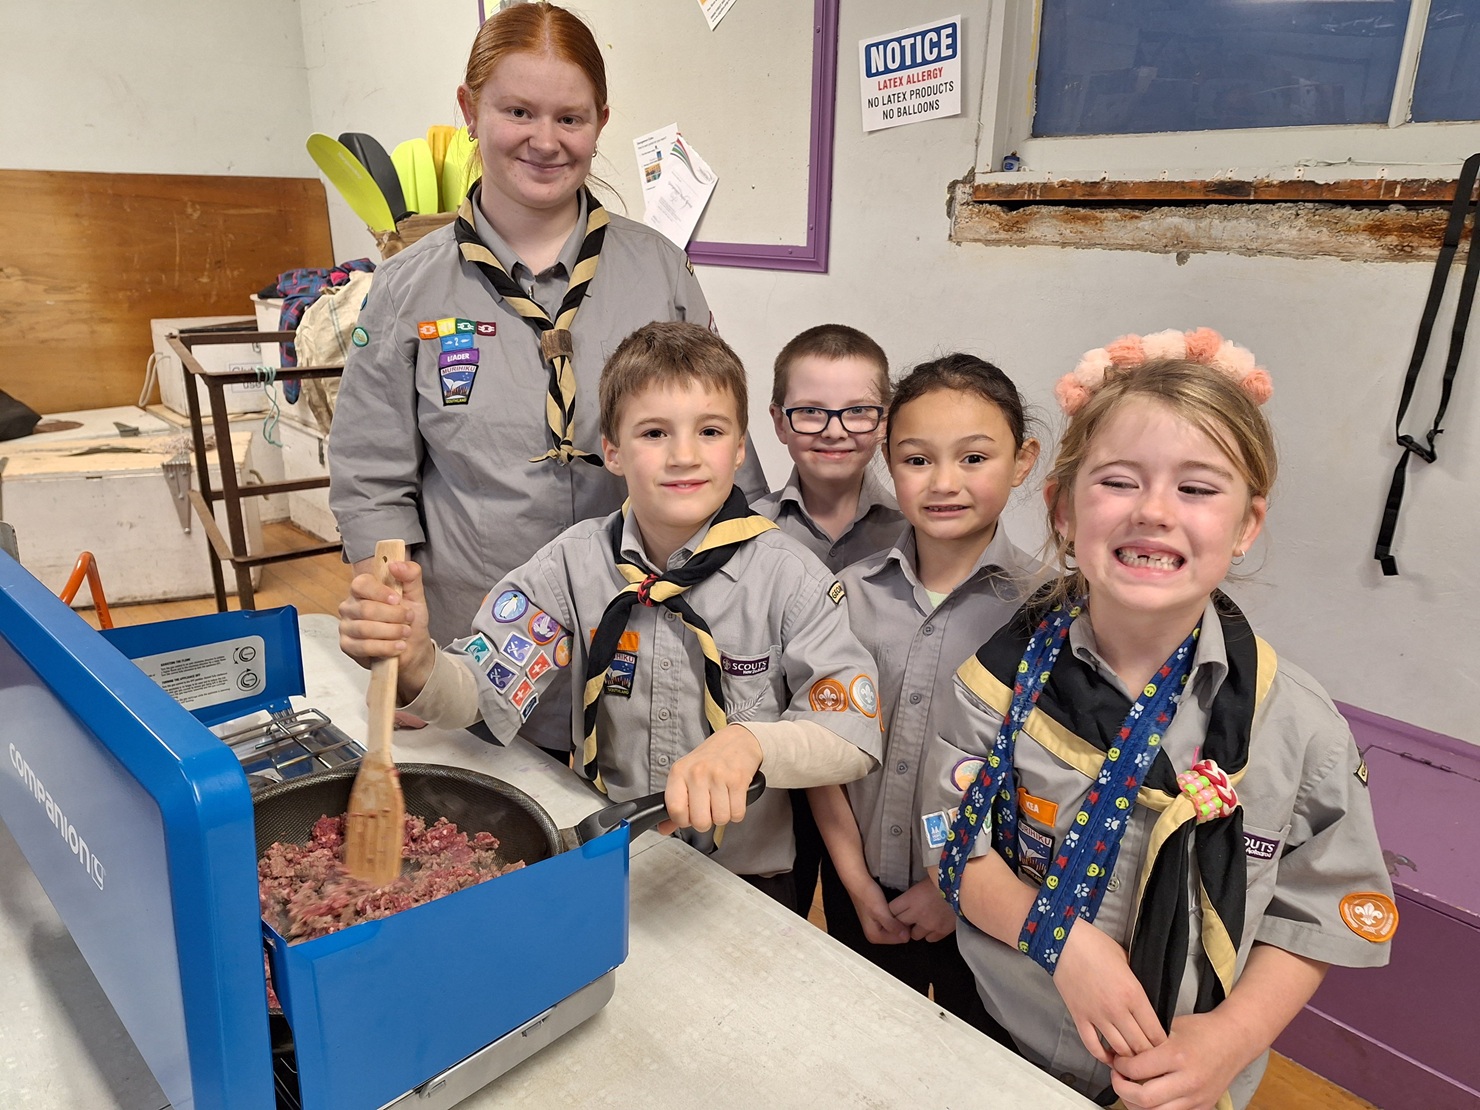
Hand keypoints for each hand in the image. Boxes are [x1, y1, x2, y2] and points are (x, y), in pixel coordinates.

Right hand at [337, 559, 434, 699]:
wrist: (412, 648)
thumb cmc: (409, 620)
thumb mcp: (415, 595)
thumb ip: (410, 575)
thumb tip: (396, 564)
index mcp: (363, 590)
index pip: (361, 584)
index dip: (379, 592)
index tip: (398, 599)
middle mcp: (350, 606)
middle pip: (366, 609)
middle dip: (393, 616)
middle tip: (408, 619)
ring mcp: (346, 626)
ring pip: (365, 629)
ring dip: (391, 632)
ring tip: (405, 633)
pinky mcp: (347, 646)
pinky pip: (363, 647)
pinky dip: (385, 647)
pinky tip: (398, 647)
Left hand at [660, 724, 761, 832]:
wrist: (737, 740)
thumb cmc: (709, 759)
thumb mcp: (685, 775)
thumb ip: (675, 804)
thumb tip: (663, 828)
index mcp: (679, 772)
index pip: (675, 810)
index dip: (683, 821)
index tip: (689, 816)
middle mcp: (697, 773)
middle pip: (700, 821)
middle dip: (706, 822)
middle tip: (708, 809)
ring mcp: (719, 776)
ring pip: (720, 819)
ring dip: (723, 816)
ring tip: (721, 801)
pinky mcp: (739, 779)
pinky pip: (737, 813)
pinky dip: (736, 812)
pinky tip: (732, 799)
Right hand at [846, 876, 909, 944]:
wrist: (859, 883)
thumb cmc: (867, 895)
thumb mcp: (881, 912)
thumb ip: (892, 926)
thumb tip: (905, 937)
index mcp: (874, 936)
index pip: (899, 939)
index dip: (905, 927)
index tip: (905, 916)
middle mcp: (875, 935)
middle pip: (897, 935)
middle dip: (901, 924)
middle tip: (901, 911)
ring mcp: (876, 928)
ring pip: (896, 928)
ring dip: (899, 920)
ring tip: (897, 909)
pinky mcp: (878, 921)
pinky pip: (892, 923)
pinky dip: (895, 917)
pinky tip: (894, 909)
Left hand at [889, 879, 958, 942]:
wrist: (965, 887)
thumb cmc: (943, 879)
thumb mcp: (923, 882)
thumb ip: (913, 894)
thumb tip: (908, 900)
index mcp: (910, 899)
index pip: (891, 910)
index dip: (893, 910)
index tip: (897, 910)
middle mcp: (916, 914)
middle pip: (900, 924)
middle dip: (903, 922)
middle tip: (908, 918)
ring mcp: (929, 925)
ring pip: (914, 935)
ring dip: (917, 929)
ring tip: (923, 922)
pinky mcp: (941, 931)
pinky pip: (930, 939)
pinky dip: (930, 934)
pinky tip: (934, 926)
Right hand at [1053, 920, 1165, 1065]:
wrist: (1065, 941)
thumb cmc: (1096, 945)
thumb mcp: (1127, 960)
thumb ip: (1138, 984)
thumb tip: (1146, 1001)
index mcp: (1134, 994)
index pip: (1155, 1032)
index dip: (1163, 1044)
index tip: (1164, 1046)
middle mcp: (1117, 1009)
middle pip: (1140, 1047)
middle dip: (1148, 1055)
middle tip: (1151, 1056)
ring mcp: (1097, 1016)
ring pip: (1119, 1050)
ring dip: (1128, 1058)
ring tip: (1133, 1059)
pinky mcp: (1079, 1017)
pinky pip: (1092, 1045)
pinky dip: (1102, 1056)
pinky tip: (1108, 1056)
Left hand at [1110, 1011, 1245, 1109]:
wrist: (1234, 1040)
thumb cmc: (1203, 1031)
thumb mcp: (1171, 1026)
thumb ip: (1148, 1041)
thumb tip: (1123, 1050)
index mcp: (1178, 1056)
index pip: (1137, 1070)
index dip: (1120, 1066)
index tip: (1118, 1061)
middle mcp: (1188, 1081)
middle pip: (1143, 1099)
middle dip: (1122, 1089)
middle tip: (1118, 1077)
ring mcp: (1197, 1098)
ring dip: (1135, 1104)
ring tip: (1130, 1090)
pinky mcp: (1203, 1107)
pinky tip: (1149, 1099)